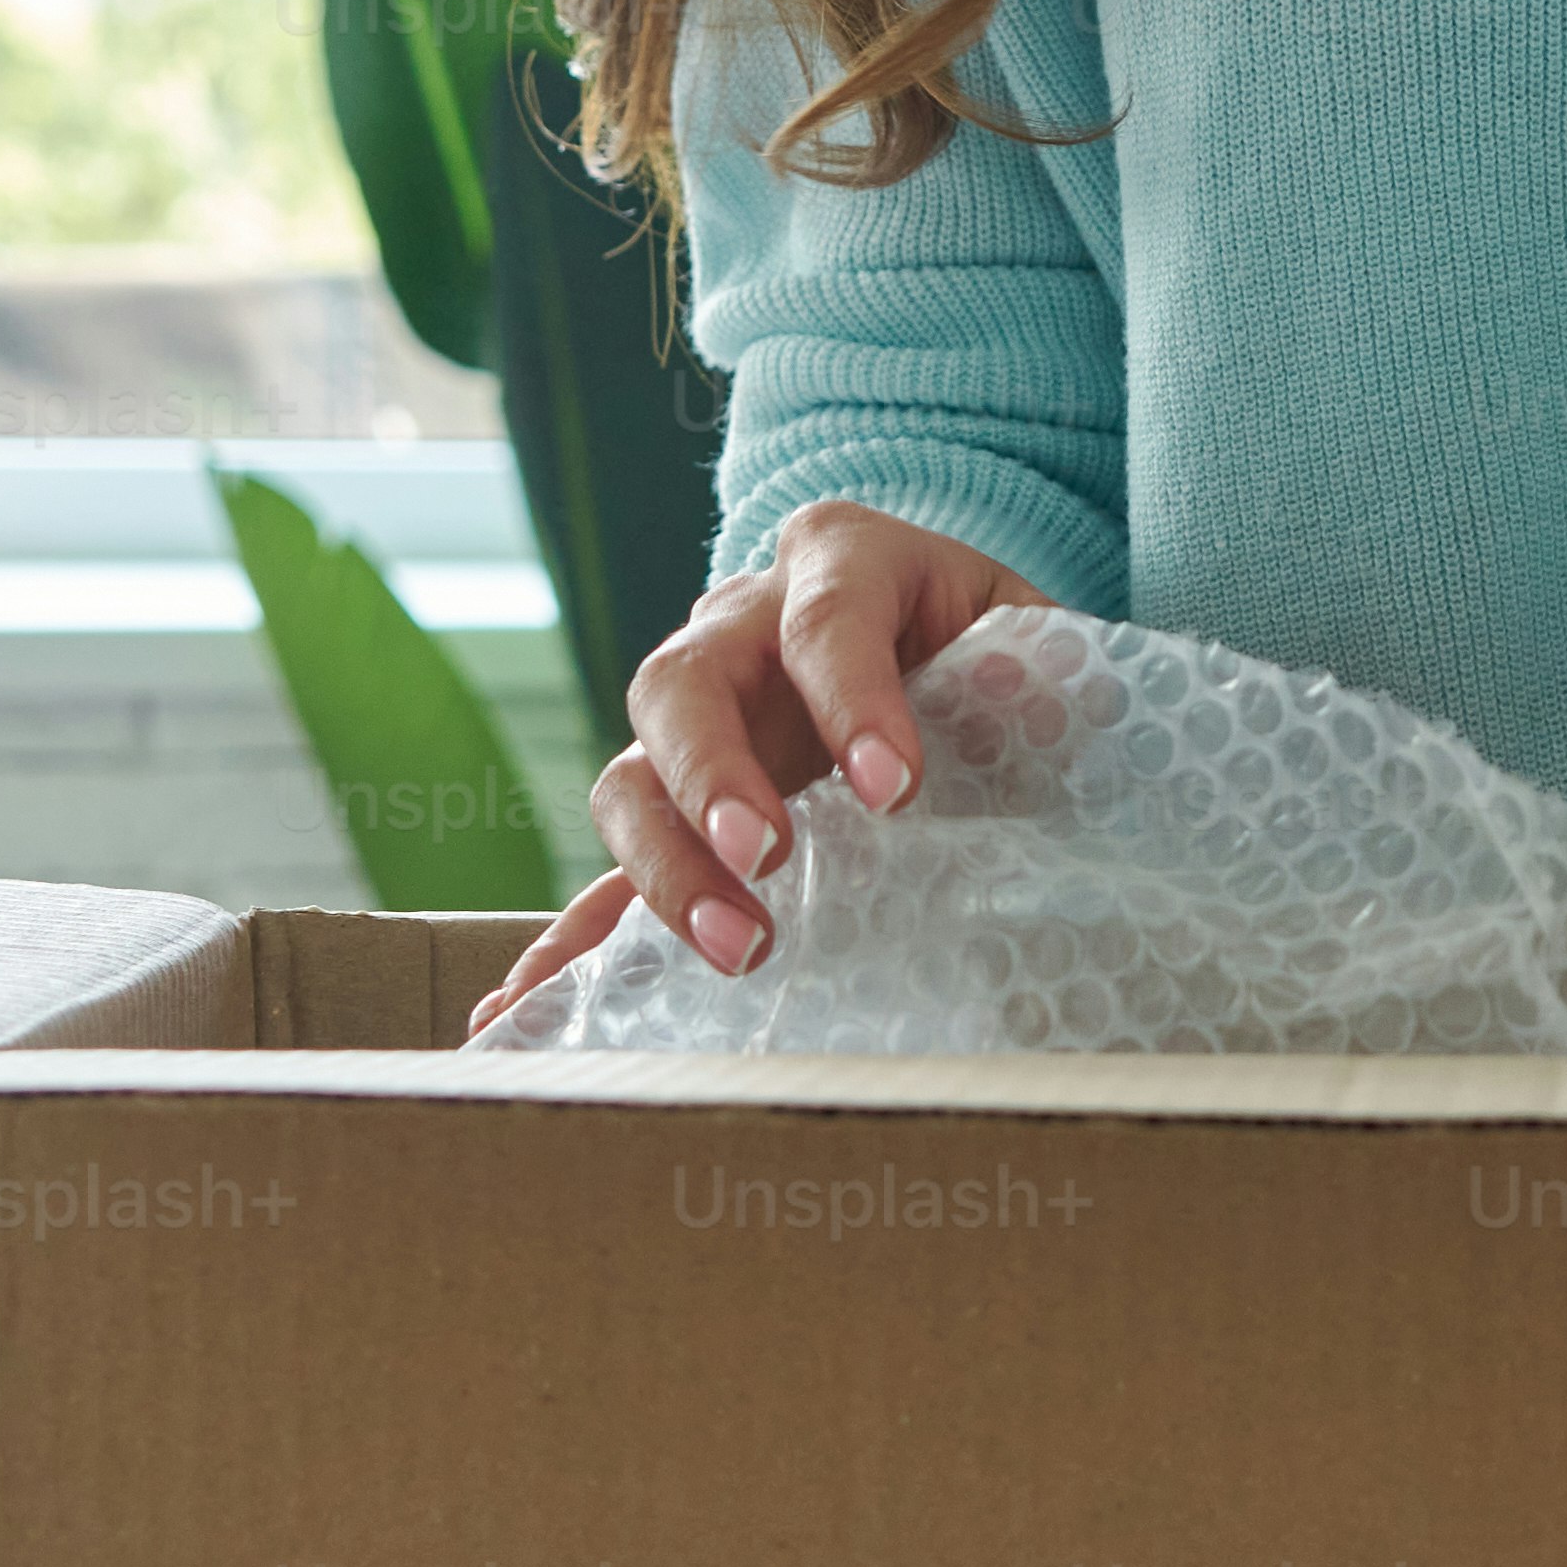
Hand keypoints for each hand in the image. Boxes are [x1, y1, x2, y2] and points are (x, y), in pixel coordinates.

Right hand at [466, 503, 1041, 1032]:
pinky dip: (567, 938)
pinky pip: (605, 868)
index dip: (853, 699)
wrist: (939, 635)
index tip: (894, 788)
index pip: (829, 617)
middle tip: (766, 858)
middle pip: (683, 682)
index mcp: (841, 559)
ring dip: (663, 867)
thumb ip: (1042, 674)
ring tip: (736, 948)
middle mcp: (741, 624)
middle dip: (713, 776)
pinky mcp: (674, 806)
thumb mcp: (1032, 635)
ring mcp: (695, 717)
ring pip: (631, 774)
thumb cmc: (994, 642)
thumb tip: (1035, 716)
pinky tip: (524, 1007)